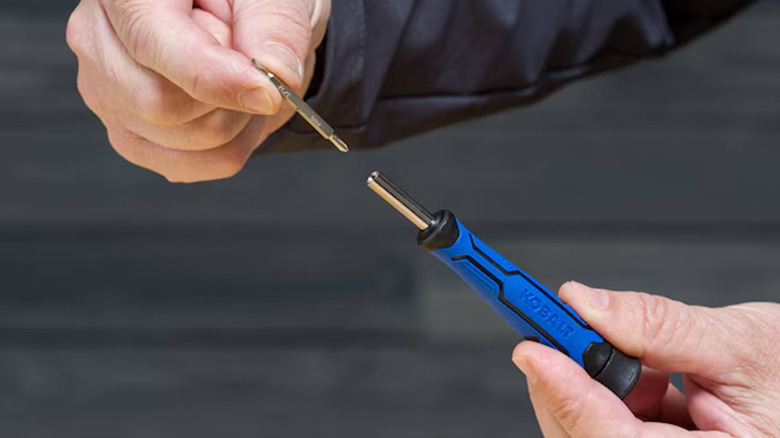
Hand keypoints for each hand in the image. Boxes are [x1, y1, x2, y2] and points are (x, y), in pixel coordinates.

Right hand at [66, 0, 329, 181]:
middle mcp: (97, 38)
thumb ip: (274, 28)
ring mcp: (105, 92)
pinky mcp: (126, 133)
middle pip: (159, 105)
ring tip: (243, 85)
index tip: (267, 94)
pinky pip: (183, 166)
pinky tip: (232, 112)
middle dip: (229, 102)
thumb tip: (275, 76)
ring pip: (175, 141)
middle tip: (257, 73)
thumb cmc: (248, 0)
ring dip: (233, 125)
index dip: (215, 78)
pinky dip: (226, 149)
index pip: (153, 44)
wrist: (240, 17)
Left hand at [512, 281, 779, 436]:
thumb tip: (586, 306)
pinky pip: (608, 427)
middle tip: (547, 333)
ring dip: (585, 385)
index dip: (568, 395)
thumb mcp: (741, 345)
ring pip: (590, 432)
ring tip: (612, 345)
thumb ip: (660, 327)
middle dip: (562, 384)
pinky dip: (605, 391)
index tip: (535, 350)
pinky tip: (634, 369)